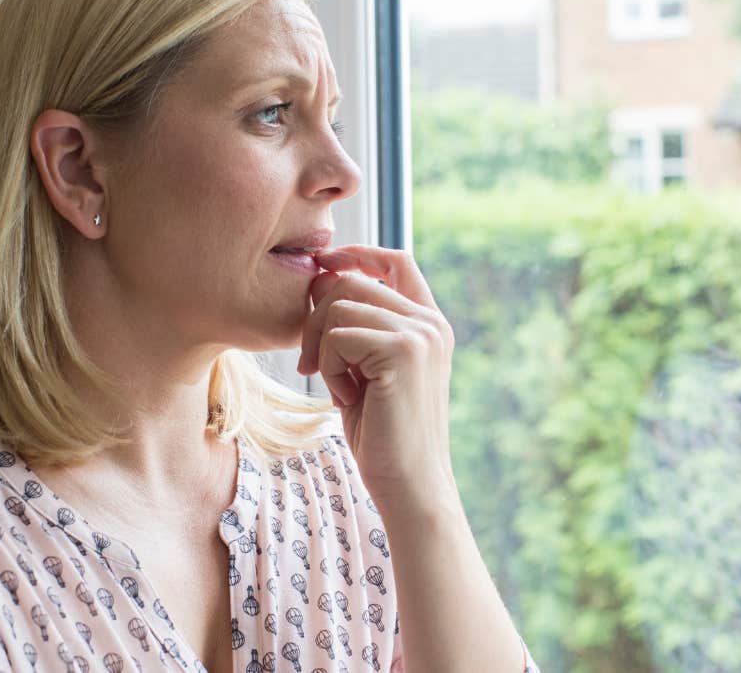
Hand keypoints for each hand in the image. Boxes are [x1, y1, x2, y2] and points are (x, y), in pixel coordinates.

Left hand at [296, 244, 456, 508]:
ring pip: (339, 306)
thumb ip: (358, 328)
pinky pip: (338, 336)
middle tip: (310, 365)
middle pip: (351, 281)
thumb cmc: (384, 435)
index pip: (395, 259)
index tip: (321, 268)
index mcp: (429, 323)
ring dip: (322, 349)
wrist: (410, 485)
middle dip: (315, 319)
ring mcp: (420, 334)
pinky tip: (346, 399)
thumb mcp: (370, 371)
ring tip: (339, 388)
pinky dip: (329, 369)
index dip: (355, 254)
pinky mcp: (402, 351)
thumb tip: (321, 281)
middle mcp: (430, 322)